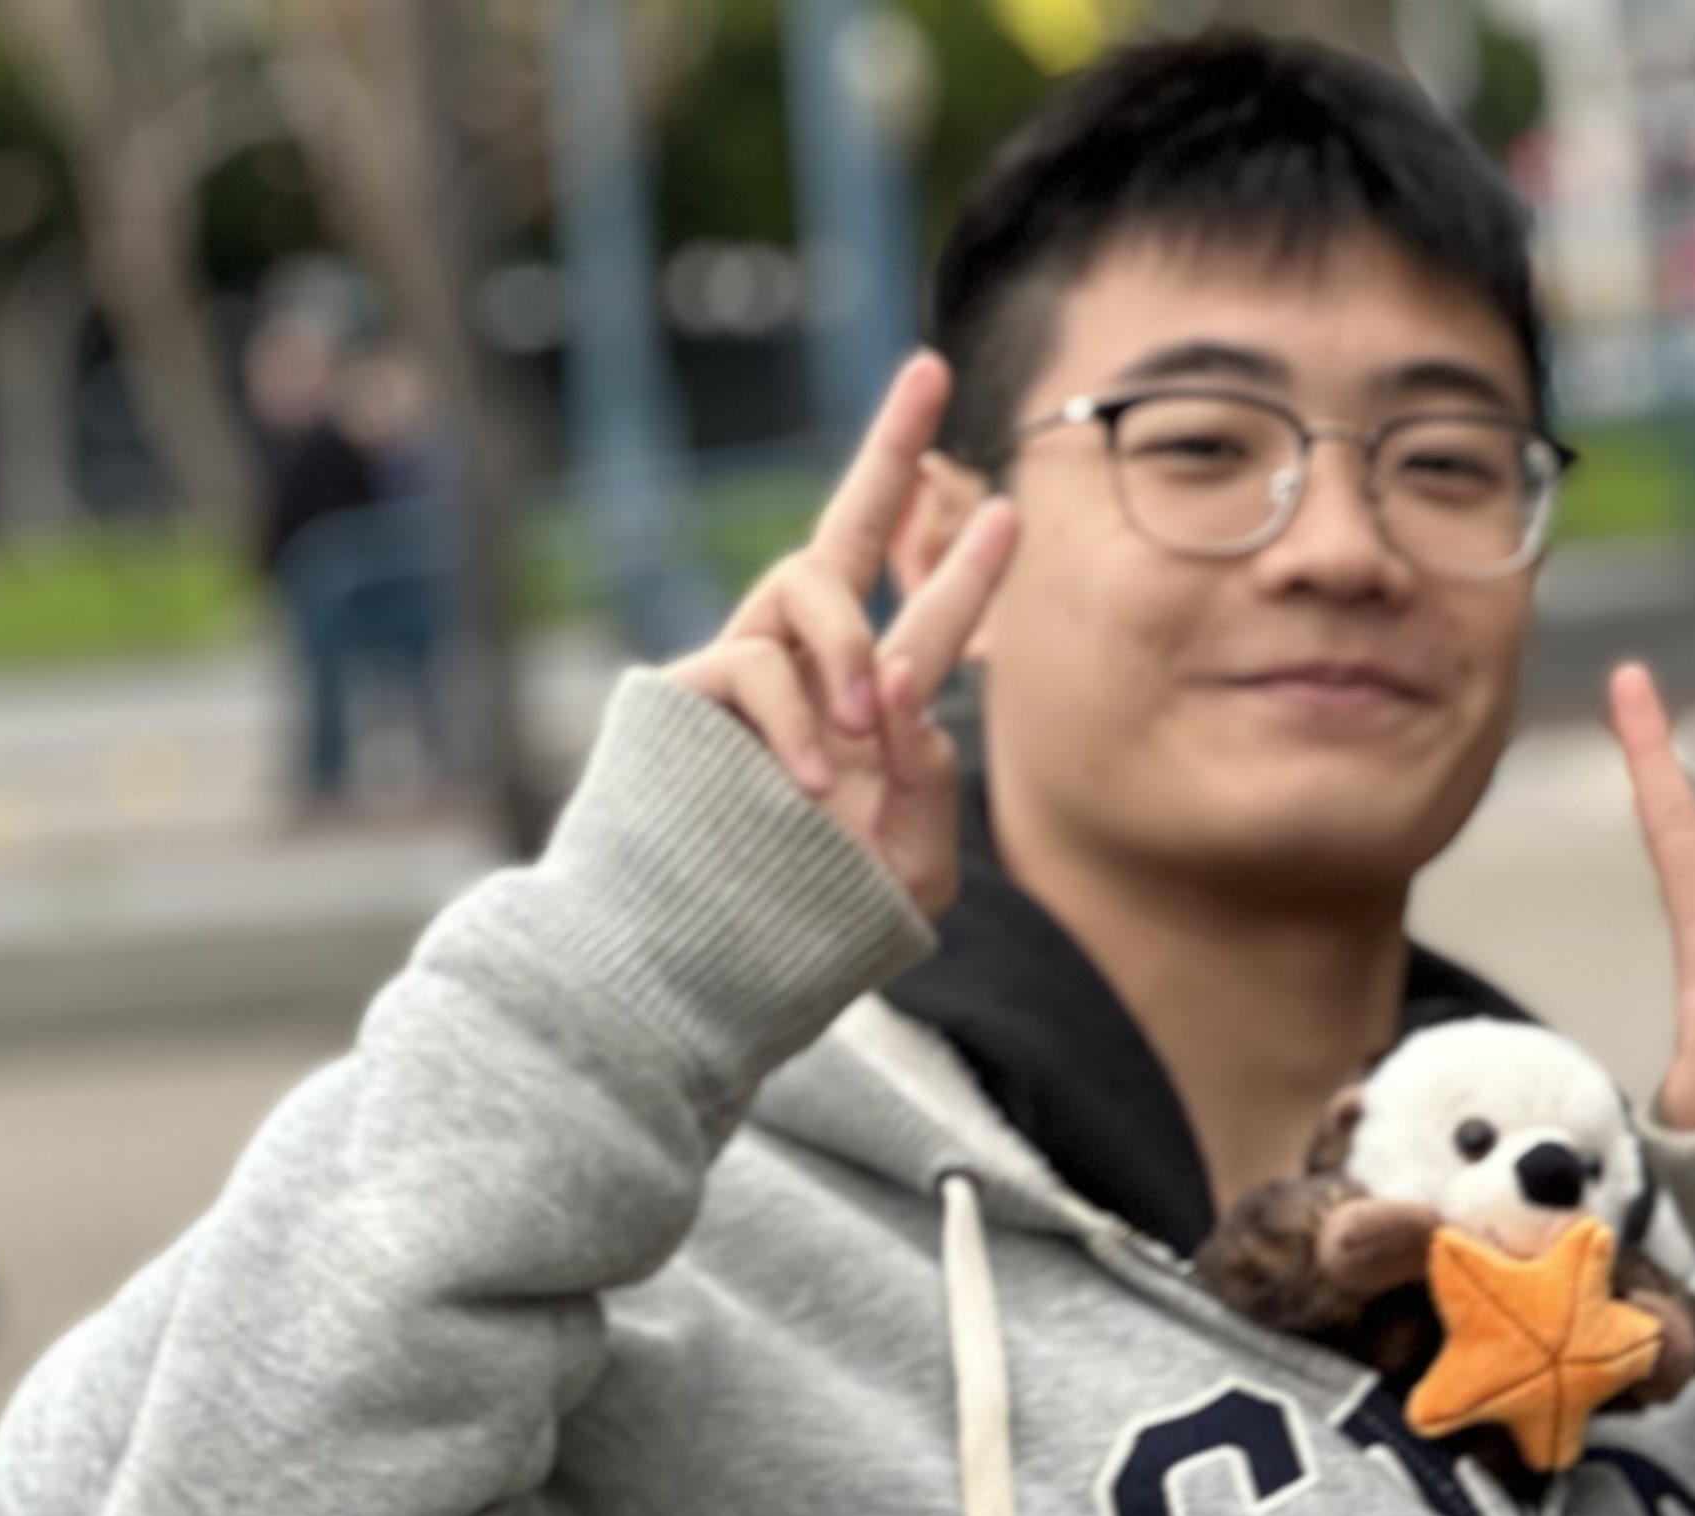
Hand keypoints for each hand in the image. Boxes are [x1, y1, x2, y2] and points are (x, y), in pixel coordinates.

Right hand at [666, 351, 1017, 915]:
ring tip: (868, 724)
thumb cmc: (813, 925)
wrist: (707, 965)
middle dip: (889, 447)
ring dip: (851, 644)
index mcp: (869, 707)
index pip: (922, 615)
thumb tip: (906, 685)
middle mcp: (807, 670)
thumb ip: (929, 783)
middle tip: (931, 369)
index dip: (962, 561)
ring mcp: (745, 672)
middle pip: (846, 532)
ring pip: (808, 585)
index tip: (1008, 501)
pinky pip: (757, 665)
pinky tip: (815, 783)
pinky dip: (800, 718)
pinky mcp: (686, 692)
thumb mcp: (909, 869)